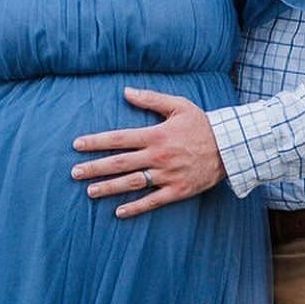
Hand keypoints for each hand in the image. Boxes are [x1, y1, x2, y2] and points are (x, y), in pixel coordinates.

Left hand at [71, 89, 224, 217]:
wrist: (230, 147)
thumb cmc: (202, 124)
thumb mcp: (178, 105)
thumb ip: (150, 99)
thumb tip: (125, 91)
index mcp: (156, 135)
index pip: (119, 138)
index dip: (96, 141)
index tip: (77, 145)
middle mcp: (158, 156)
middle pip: (119, 163)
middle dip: (94, 167)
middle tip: (74, 173)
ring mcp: (167, 175)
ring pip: (132, 183)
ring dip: (109, 188)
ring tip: (90, 191)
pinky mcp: (178, 190)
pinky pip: (153, 201)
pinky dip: (135, 207)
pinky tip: (118, 212)